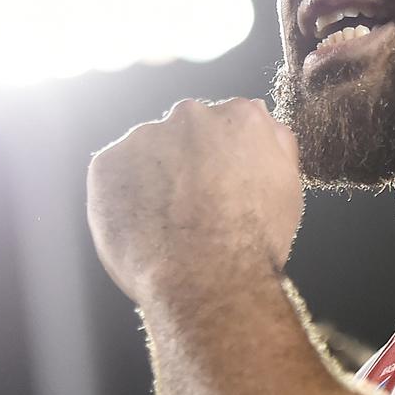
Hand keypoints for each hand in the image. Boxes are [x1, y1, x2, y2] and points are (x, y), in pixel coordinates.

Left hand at [86, 98, 303, 302]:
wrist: (206, 278)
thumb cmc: (255, 240)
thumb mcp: (287, 188)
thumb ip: (277, 145)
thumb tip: (264, 118)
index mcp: (239, 116)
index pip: (228, 124)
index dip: (225, 158)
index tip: (224, 186)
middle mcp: (190, 115)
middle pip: (186, 133)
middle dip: (188, 161)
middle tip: (194, 206)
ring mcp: (144, 137)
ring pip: (148, 152)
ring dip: (154, 176)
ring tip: (167, 223)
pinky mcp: (107, 164)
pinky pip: (113, 176)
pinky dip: (122, 197)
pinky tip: (143, 226)